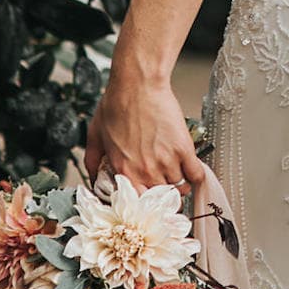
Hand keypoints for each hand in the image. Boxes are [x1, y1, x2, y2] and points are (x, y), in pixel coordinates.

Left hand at [83, 66, 204, 196]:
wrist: (138, 84)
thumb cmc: (117, 104)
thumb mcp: (95, 135)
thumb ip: (92, 160)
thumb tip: (92, 176)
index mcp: (123, 171)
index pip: (136, 204)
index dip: (142, 204)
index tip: (146, 201)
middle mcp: (145, 171)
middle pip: (160, 199)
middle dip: (162, 197)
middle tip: (163, 189)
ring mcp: (166, 161)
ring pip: (179, 188)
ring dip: (179, 185)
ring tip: (176, 177)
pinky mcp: (183, 148)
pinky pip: (196, 174)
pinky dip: (196, 176)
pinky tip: (191, 171)